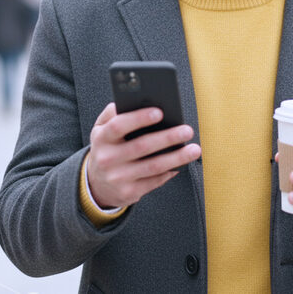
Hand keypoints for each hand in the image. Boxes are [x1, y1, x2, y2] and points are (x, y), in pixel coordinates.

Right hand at [87, 102, 201, 208]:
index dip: (139, 118)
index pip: (118, 125)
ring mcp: (118, 178)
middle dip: (167, 137)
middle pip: (142, 146)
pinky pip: (155, 181)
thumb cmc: (107, 148)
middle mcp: (107, 159)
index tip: (160, 112)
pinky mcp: (129, 193)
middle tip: (187, 130)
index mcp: (101, 138)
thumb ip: (112, 113)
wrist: (97, 184)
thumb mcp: (101, 129)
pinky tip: (182, 164)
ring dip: (177, 157)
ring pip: (153, 166)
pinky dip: (170, 172)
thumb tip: (133, 101)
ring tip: (194, 149)